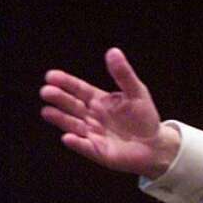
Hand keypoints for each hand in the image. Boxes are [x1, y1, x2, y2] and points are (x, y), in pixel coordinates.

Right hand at [39, 48, 178, 177]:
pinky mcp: (98, 151)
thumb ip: (123, 75)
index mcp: (98, 100)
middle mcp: (91, 116)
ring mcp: (92, 134)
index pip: (78, 89)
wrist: (155, 145)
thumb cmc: (144, 117)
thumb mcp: (137, 92)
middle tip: (46, 91)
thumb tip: (113, 51)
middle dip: (59, 99)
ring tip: (47, 112)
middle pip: (72, 105)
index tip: (51, 76)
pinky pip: (85, 146)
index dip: (65, 82)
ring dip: (60, 119)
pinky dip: (76, 142)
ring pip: (72, 125)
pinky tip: (68, 137)